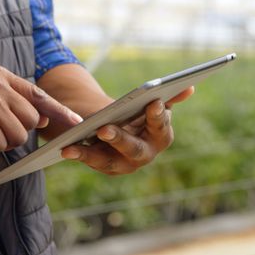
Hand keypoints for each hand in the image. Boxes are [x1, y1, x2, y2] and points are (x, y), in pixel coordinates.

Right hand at [0, 65, 82, 154]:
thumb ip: (15, 102)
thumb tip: (45, 116)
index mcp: (2, 76)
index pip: (39, 95)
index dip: (60, 111)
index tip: (77, 123)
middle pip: (32, 121)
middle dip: (15, 132)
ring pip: (19, 136)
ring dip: (0, 141)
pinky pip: (0, 145)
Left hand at [61, 87, 194, 174]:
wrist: (117, 124)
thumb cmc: (135, 111)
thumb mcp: (146, 102)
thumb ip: (167, 97)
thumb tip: (190, 87)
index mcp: (160, 136)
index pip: (161, 128)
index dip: (158, 117)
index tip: (153, 103)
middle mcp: (145, 154)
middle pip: (134, 149)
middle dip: (119, 139)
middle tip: (104, 129)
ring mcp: (125, 164)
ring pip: (108, 161)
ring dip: (90, 154)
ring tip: (72, 146)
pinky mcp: (106, 167)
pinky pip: (91, 162)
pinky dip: (78, 155)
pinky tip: (65, 149)